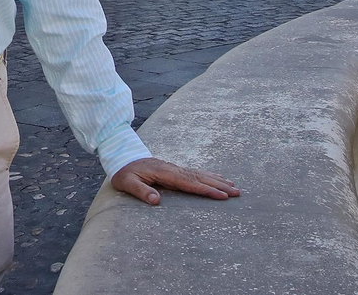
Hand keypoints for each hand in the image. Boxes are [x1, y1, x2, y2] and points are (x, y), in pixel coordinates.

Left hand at [110, 157, 239, 205]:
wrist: (121, 157)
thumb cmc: (124, 172)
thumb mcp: (127, 183)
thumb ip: (141, 191)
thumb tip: (156, 201)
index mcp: (164, 173)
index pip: (189, 183)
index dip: (206, 189)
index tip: (222, 195)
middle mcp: (173, 169)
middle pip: (199, 178)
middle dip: (219, 185)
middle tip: (237, 192)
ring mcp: (175, 168)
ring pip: (200, 174)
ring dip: (217, 180)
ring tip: (234, 186)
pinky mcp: (174, 170)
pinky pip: (195, 172)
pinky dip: (208, 175)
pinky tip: (218, 178)